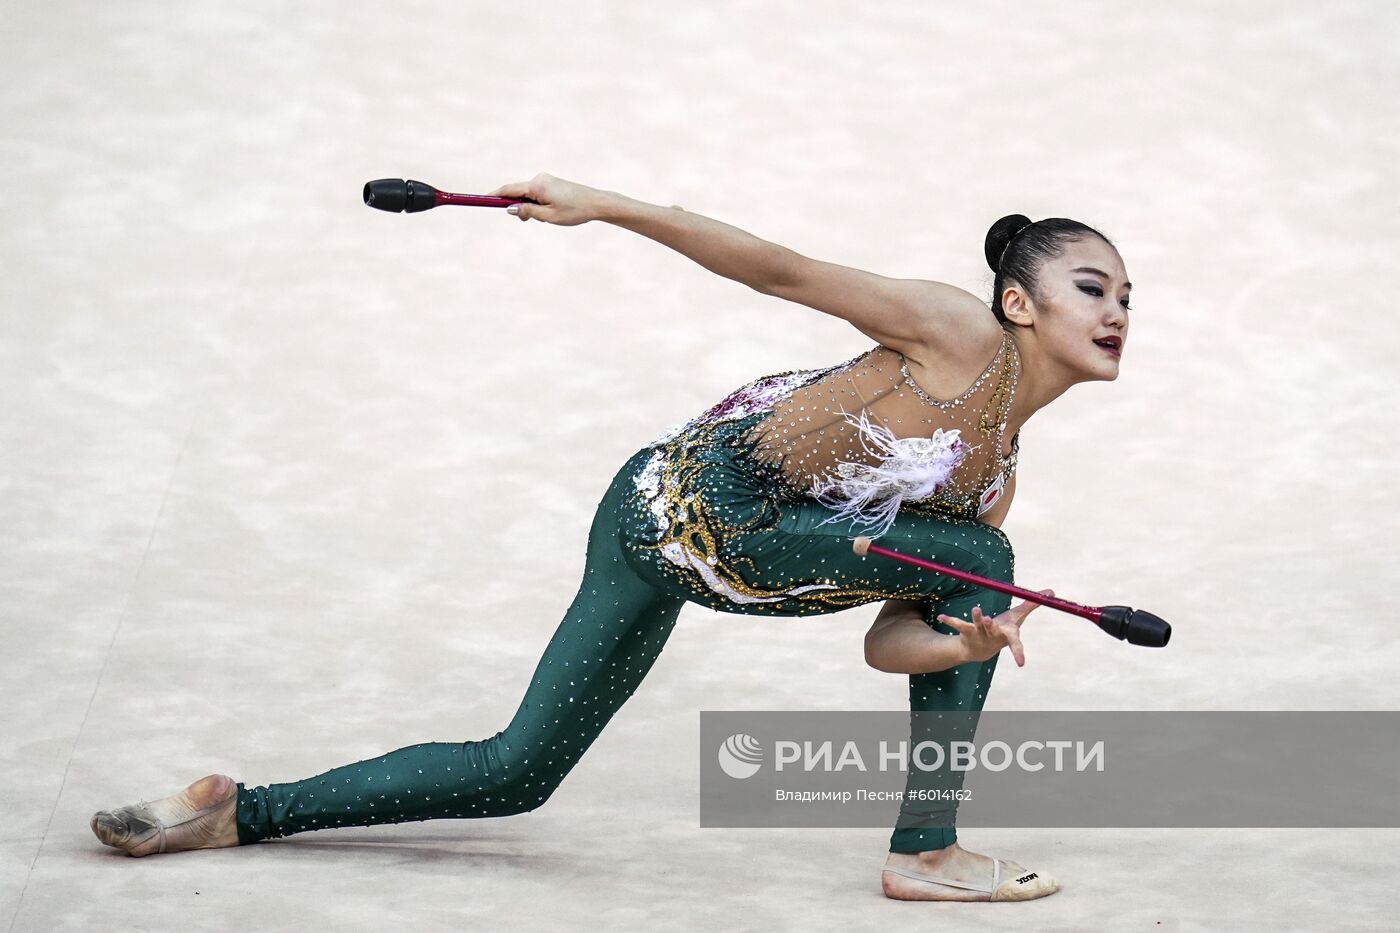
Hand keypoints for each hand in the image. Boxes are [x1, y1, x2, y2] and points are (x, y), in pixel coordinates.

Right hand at [484, 171, 609, 225]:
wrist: (596, 203)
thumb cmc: (574, 211)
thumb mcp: (548, 217)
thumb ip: (528, 212)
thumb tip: (511, 208)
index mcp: (537, 186)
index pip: (509, 189)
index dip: (495, 196)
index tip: (483, 199)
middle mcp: (539, 178)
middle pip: (517, 192)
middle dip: (518, 207)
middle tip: (528, 221)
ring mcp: (546, 179)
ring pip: (528, 194)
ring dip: (530, 207)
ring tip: (548, 217)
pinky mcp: (551, 182)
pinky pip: (536, 193)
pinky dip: (537, 203)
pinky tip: (551, 211)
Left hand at [937, 589, 1051, 667]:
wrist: (980, 650)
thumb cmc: (1002, 631)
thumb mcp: (1017, 617)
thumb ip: (1032, 604)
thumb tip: (1051, 592)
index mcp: (1006, 635)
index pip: (1015, 645)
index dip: (1018, 653)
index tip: (1021, 664)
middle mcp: (992, 636)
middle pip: (992, 629)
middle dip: (991, 625)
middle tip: (989, 620)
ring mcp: (978, 635)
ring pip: (976, 626)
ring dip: (976, 618)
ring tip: (976, 609)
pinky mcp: (965, 632)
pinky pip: (958, 625)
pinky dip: (950, 620)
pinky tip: (941, 617)